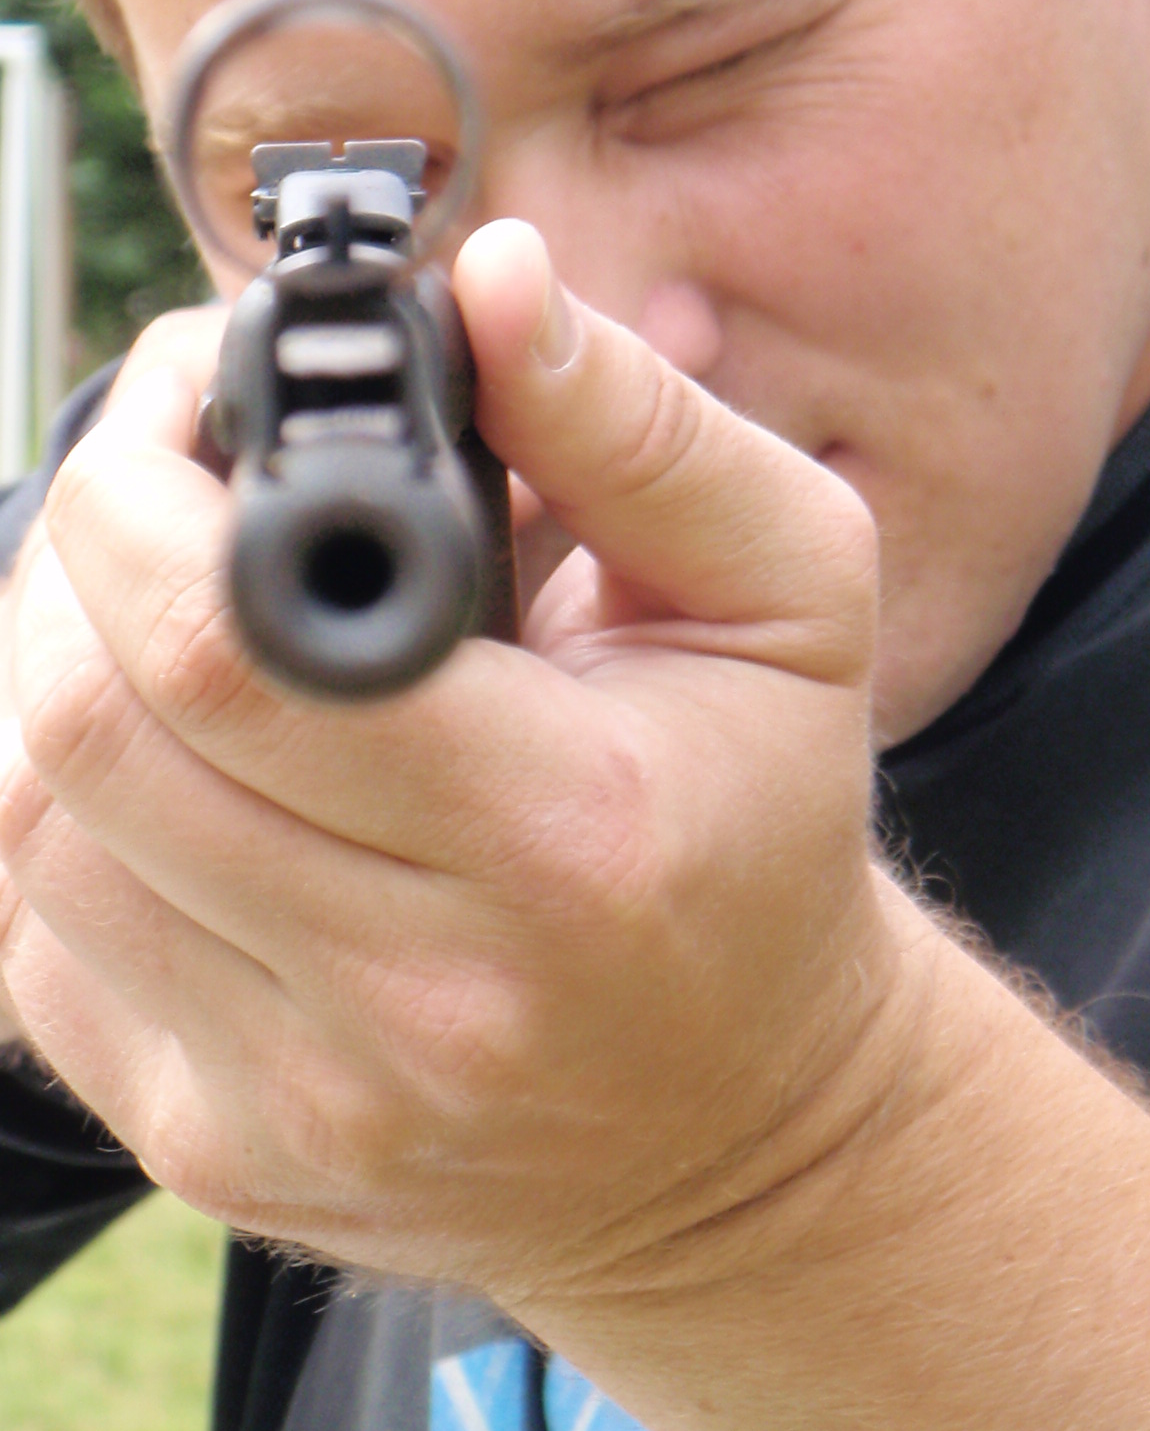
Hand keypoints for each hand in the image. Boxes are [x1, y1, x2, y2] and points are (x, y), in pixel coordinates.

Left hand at [0, 221, 892, 1313]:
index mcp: (566, 837)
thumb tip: (490, 282)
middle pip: (97, 725)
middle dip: (82, 543)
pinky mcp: (212, 1149)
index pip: (235, 648)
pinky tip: (163, 746)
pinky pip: (32, 938)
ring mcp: (294, 1095)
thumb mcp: (792, 595)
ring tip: (158, 591)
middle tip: (155, 468)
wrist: (740, 1125)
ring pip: (34, 827)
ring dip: (53, 662)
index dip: (154, 485)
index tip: (189, 401)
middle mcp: (416, 995)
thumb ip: (645, 427)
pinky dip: (56, 805)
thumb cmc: (763, 825)